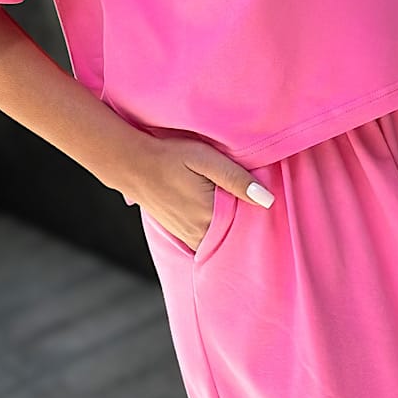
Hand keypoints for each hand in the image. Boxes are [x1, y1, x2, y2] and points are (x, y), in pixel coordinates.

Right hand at [136, 133, 272, 250]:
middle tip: (254, 206)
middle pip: (233, 237)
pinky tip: (216, 214)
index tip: (267, 207)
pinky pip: (204, 241)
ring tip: (236, 209)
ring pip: (218, 241)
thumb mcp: (205, 159)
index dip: (259, 219)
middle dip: (246, 226)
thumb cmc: (169, 156)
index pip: (246, 229)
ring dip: (230, 230)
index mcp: (209, 216)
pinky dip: (214, 232)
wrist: (130, 164)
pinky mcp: (179, 233)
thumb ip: (236, 179)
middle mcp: (199, 233)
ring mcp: (187, 236)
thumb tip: (267, 200)